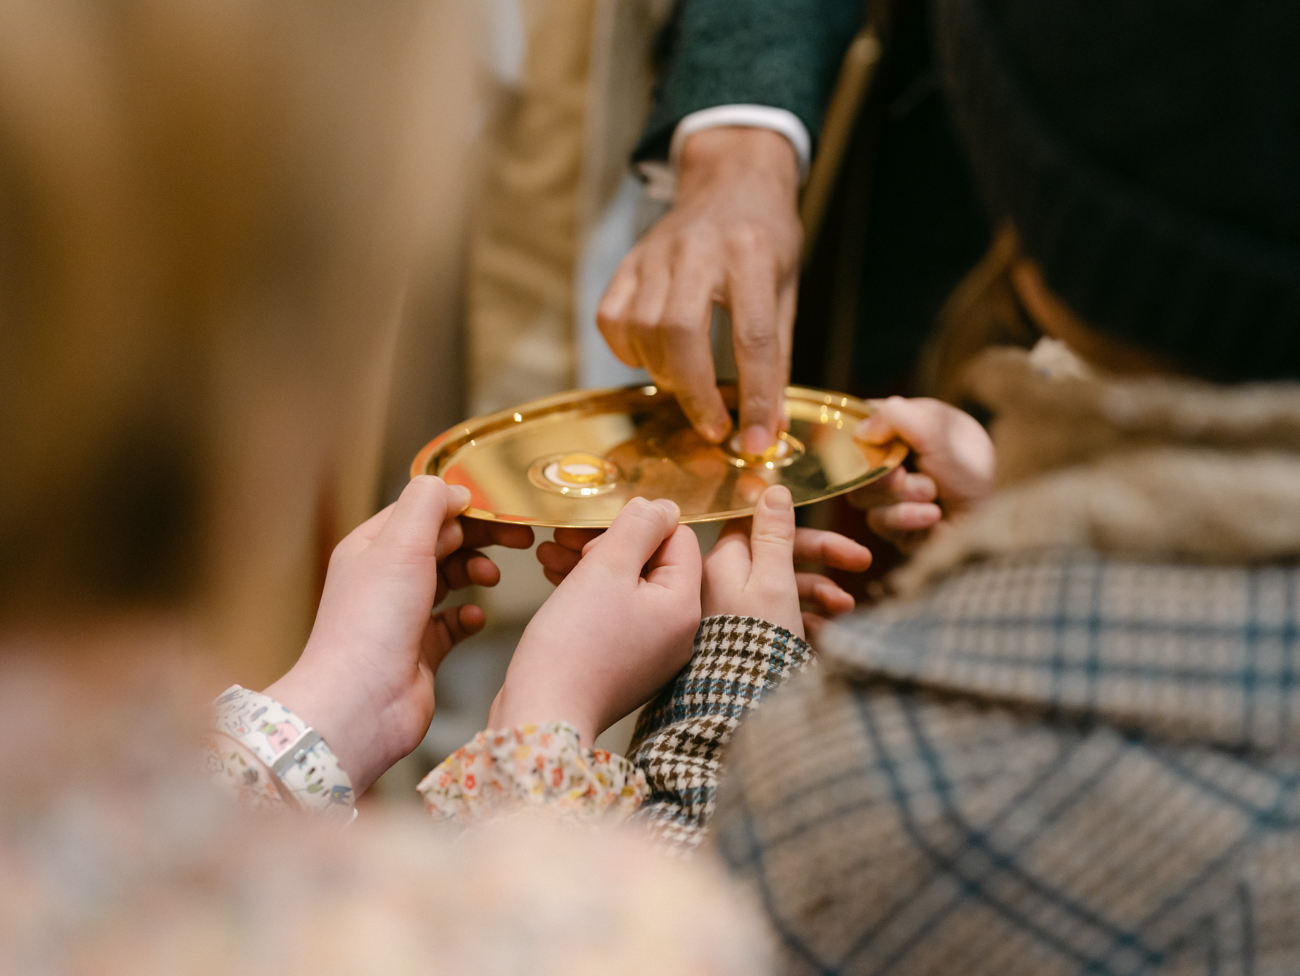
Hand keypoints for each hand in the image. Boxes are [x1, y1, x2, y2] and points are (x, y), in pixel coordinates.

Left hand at [265, 475, 533, 792]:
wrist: (360, 704)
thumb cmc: (371, 625)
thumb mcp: (401, 545)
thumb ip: (428, 505)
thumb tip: (454, 489)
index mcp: (371, 547)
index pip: (420, 510)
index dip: (461, 505)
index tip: (499, 508)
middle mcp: (384, 578)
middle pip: (440, 542)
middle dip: (478, 537)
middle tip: (518, 538)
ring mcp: (402, 616)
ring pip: (450, 579)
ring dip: (475, 572)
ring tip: (491, 577)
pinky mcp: (421, 650)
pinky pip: (454, 623)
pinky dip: (470, 615)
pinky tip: (477, 617)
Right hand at [490, 497, 701, 744]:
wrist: (543, 716)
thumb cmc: (573, 645)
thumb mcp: (606, 568)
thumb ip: (638, 528)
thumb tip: (662, 507)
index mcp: (683, 607)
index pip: (679, 539)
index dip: (639, 527)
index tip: (598, 537)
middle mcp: (677, 632)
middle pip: (655, 563)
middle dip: (611, 545)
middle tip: (571, 544)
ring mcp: (651, 652)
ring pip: (629, 588)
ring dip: (593, 564)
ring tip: (551, 554)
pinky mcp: (623, 664)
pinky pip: (615, 614)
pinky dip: (589, 594)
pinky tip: (555, 580)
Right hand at [597, 127, 802, 453]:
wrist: (731, 178)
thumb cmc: (766, 238)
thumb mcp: (786, 288)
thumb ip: (776, 356)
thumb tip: (768, 426)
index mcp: (752, 252)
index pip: (753, 337)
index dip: (755, 397)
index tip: (756, 441)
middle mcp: (698, 249)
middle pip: (681, 332)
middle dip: (695, 392)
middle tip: (713, 427)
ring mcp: (655, 253)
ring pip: (642, 329)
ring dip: (665, 375)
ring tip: (689, 388)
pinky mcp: (628, 262)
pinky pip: (612, 319)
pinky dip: (628, 352)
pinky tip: (655, 358)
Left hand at [702, 485, 872, 640]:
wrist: (742, 704)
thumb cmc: (758, 639)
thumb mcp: (774, 579)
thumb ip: (775, 534)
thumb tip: (771, 488)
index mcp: (725, 562)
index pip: (760, 525)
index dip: (799, 525)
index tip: (830, 527)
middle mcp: (726, 583)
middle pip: (778, 555)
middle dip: (822, 557)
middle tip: (862, 561)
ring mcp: (737, 612)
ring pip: (784, 587)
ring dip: (820, 591)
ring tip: (846, 608)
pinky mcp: (749, 638)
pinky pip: (782, 618)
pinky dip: (808, 618)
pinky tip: (828, 631)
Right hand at [848, 397, 994, 552]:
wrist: (994, 520)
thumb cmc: (973, 470)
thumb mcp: (938, 432)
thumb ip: (897, 418)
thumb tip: (861, 430)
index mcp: (910, 428)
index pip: (867, 421)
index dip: (863, 431)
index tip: (872, 439)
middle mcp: (898, 459)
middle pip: (856, 463)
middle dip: (883, 472)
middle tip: (902, 474)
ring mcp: (893, 494)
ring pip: (863, 495)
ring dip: (902, 495)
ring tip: (933, 494)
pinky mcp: (895, 526)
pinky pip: (879, 521)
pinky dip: (907, 517)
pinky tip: (933, 514)